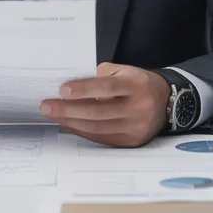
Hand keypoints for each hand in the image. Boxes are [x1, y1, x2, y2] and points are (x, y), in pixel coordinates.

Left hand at [40, 62, 170, 147]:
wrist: (165, 101)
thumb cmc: (137, 83)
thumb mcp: (124, 71)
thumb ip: (100, 76)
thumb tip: (70, 88)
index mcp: (137, 84)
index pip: (107, 87)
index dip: (84, 89)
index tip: (62, 90)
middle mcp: (139, 107)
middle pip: (99, 111)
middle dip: (69, 109)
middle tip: (47, 106)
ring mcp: (137, 126)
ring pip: (98, 128)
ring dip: (72, 122)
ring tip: (54, 115)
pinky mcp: (132, 141)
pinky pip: (102, 138)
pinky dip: (83, 131)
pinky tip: (69, 125)